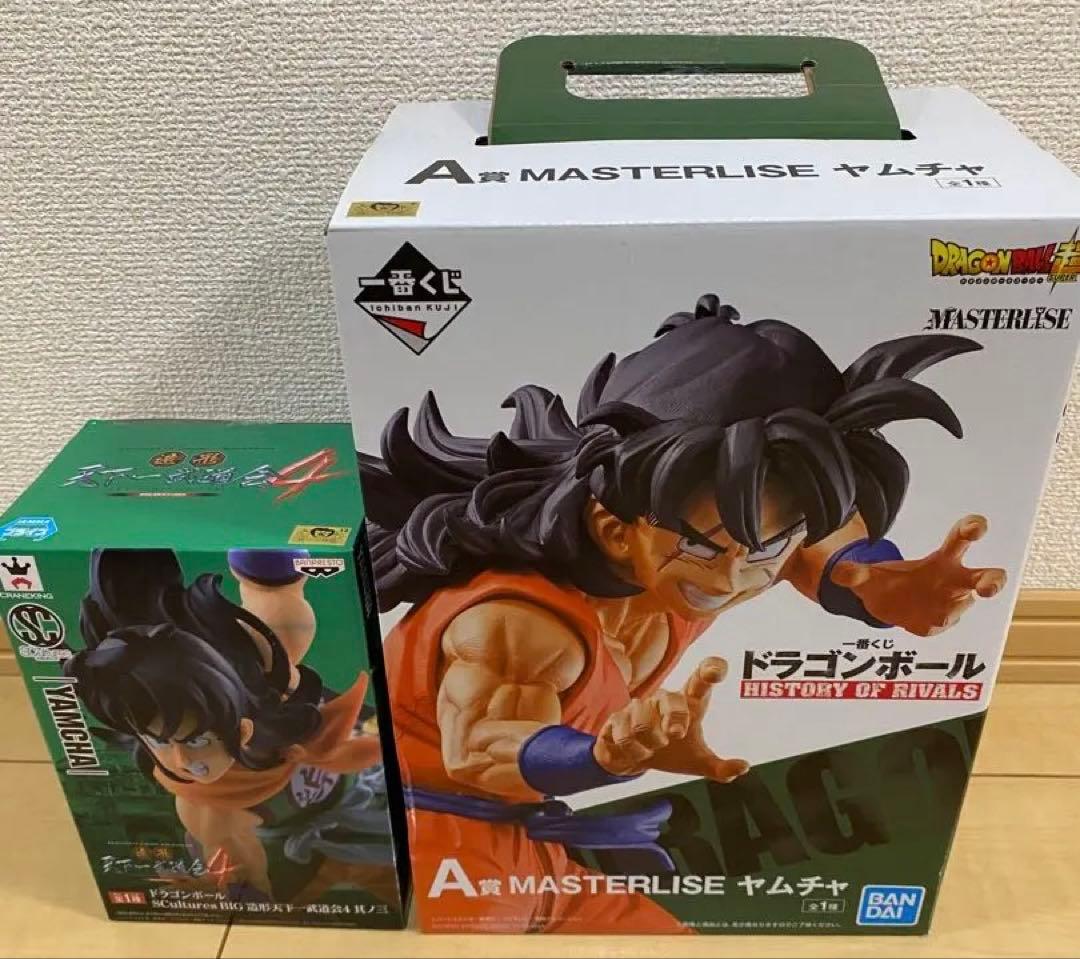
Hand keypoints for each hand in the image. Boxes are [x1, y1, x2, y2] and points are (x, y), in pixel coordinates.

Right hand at [594, 656, 749, 782]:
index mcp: (688, 704)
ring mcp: (638, 706)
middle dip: (674, 718)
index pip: (700, 680)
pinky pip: (622, 735)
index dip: (710, 671)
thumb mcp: (698, 762)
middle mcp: (663, 699)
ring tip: (652, 749)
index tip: (717, 671)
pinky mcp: (616, 718)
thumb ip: (721, 768)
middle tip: (676, 736)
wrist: (634, 759)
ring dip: (649, 744)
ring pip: (642, 724)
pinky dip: (632, 752)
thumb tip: (743, 767)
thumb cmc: (673, 752)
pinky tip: (635, 752)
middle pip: (670, 699)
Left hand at [832, 514, 1005, 636]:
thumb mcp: (867, 575)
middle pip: (985, 578)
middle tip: (988, 586)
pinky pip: (940, 624)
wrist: (887, 608)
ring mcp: (950, 605)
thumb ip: (853, 573)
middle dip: (991, 581)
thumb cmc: (890, 581)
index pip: (960, 540)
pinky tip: (918, 620)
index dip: (972, 529)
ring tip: (939, 605)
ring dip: (954, 606)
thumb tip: (837, 572)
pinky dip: (931, 623)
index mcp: (941, 561)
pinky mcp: (940, 624)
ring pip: (963, 605)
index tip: (978, 526)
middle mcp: (954, 582)